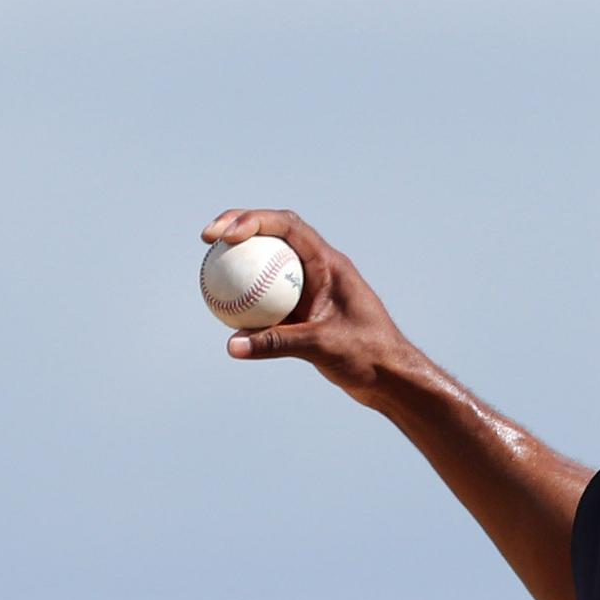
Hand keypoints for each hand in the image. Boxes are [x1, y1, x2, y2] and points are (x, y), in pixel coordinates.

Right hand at [201, 207, 421, 407]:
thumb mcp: (321, 346)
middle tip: (207, 238)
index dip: (253, 220)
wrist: (391, 379)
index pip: (287, 226)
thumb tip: (232, 345)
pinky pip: (270, 299)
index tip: (225, 234)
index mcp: (329, 263)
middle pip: (273, 235)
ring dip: (241, 261)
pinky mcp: (306, 312)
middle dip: (239, 228)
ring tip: (207, 267)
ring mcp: (311, 290)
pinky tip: (224, 312)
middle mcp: (319, 269)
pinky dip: (249, 300)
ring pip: (270, 266)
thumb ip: (277, 343)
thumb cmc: (368, 356)